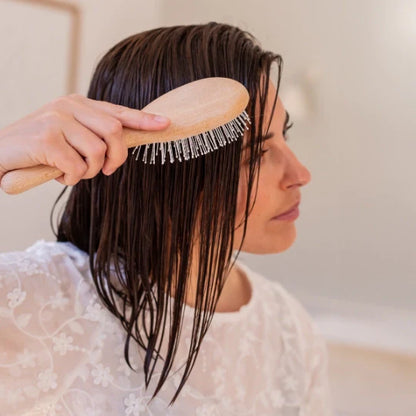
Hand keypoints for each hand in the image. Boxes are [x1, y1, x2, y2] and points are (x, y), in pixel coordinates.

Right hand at [0, 94, 169, 186]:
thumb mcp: (68, 136)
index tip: (165, 123)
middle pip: (114, 132)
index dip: (143, 120)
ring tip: (73, 172)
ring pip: (98, 152)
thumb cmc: (38, 149)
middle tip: (106, 171)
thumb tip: (122, 144)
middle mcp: (69, 106)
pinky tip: (59, 175)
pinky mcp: (47, 137)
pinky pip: (78, 167)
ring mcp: (57, 119)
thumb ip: (93, 135)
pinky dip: (72, 179)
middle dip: (117, 158)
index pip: (117, 112)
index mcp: (78, 104)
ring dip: (90, 172)